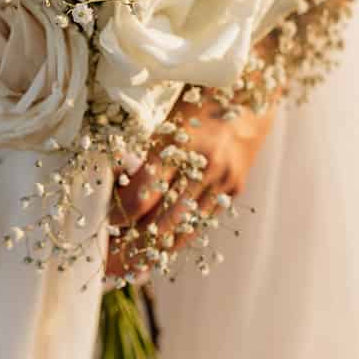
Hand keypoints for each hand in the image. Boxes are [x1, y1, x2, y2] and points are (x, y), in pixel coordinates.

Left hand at [106, 90, 276, 281]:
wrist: (254, 85)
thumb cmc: (197, 92)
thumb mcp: (164, 111)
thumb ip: (142, 144)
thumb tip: (113, 177)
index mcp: (178, 141)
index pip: (143, 194)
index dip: (121, 215)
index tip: (104, 227)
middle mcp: (202, 165)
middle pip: (162, 219)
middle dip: (133, 246)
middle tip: (108, 266)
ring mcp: (222, 179)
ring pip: (184, 227)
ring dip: (156, 252)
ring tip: (132, 273)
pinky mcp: (234, 187)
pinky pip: (202, 221)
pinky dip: (181, 238)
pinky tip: (162, 255)